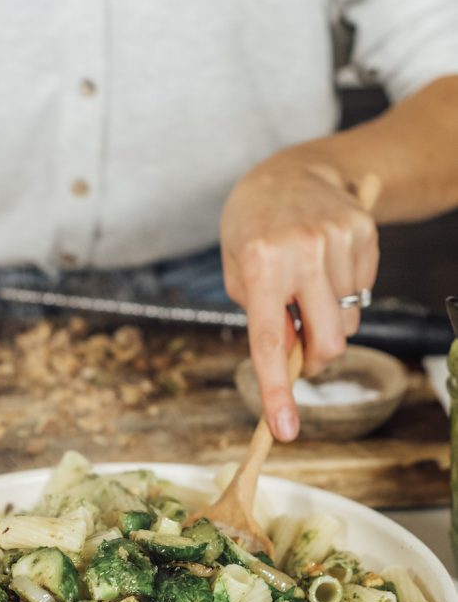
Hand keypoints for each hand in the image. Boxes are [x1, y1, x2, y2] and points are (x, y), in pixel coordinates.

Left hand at [221, 160, 378, 441]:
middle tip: (304, 354)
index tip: (284, 429)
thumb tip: (295, 356)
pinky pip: (363, 291)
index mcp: (259, 262)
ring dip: (328, 320)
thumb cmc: (253, 228)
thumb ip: (262, 316)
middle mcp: (302, 251)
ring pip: (348, 318)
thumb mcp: (237, 270)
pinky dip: (344, 293)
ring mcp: (338, 239)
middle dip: (318, 360)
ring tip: (307, 289)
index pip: (270, 340)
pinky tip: (326, 267)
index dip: (277, 390)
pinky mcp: (364, 233)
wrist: (290, 172)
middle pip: (329, 340)